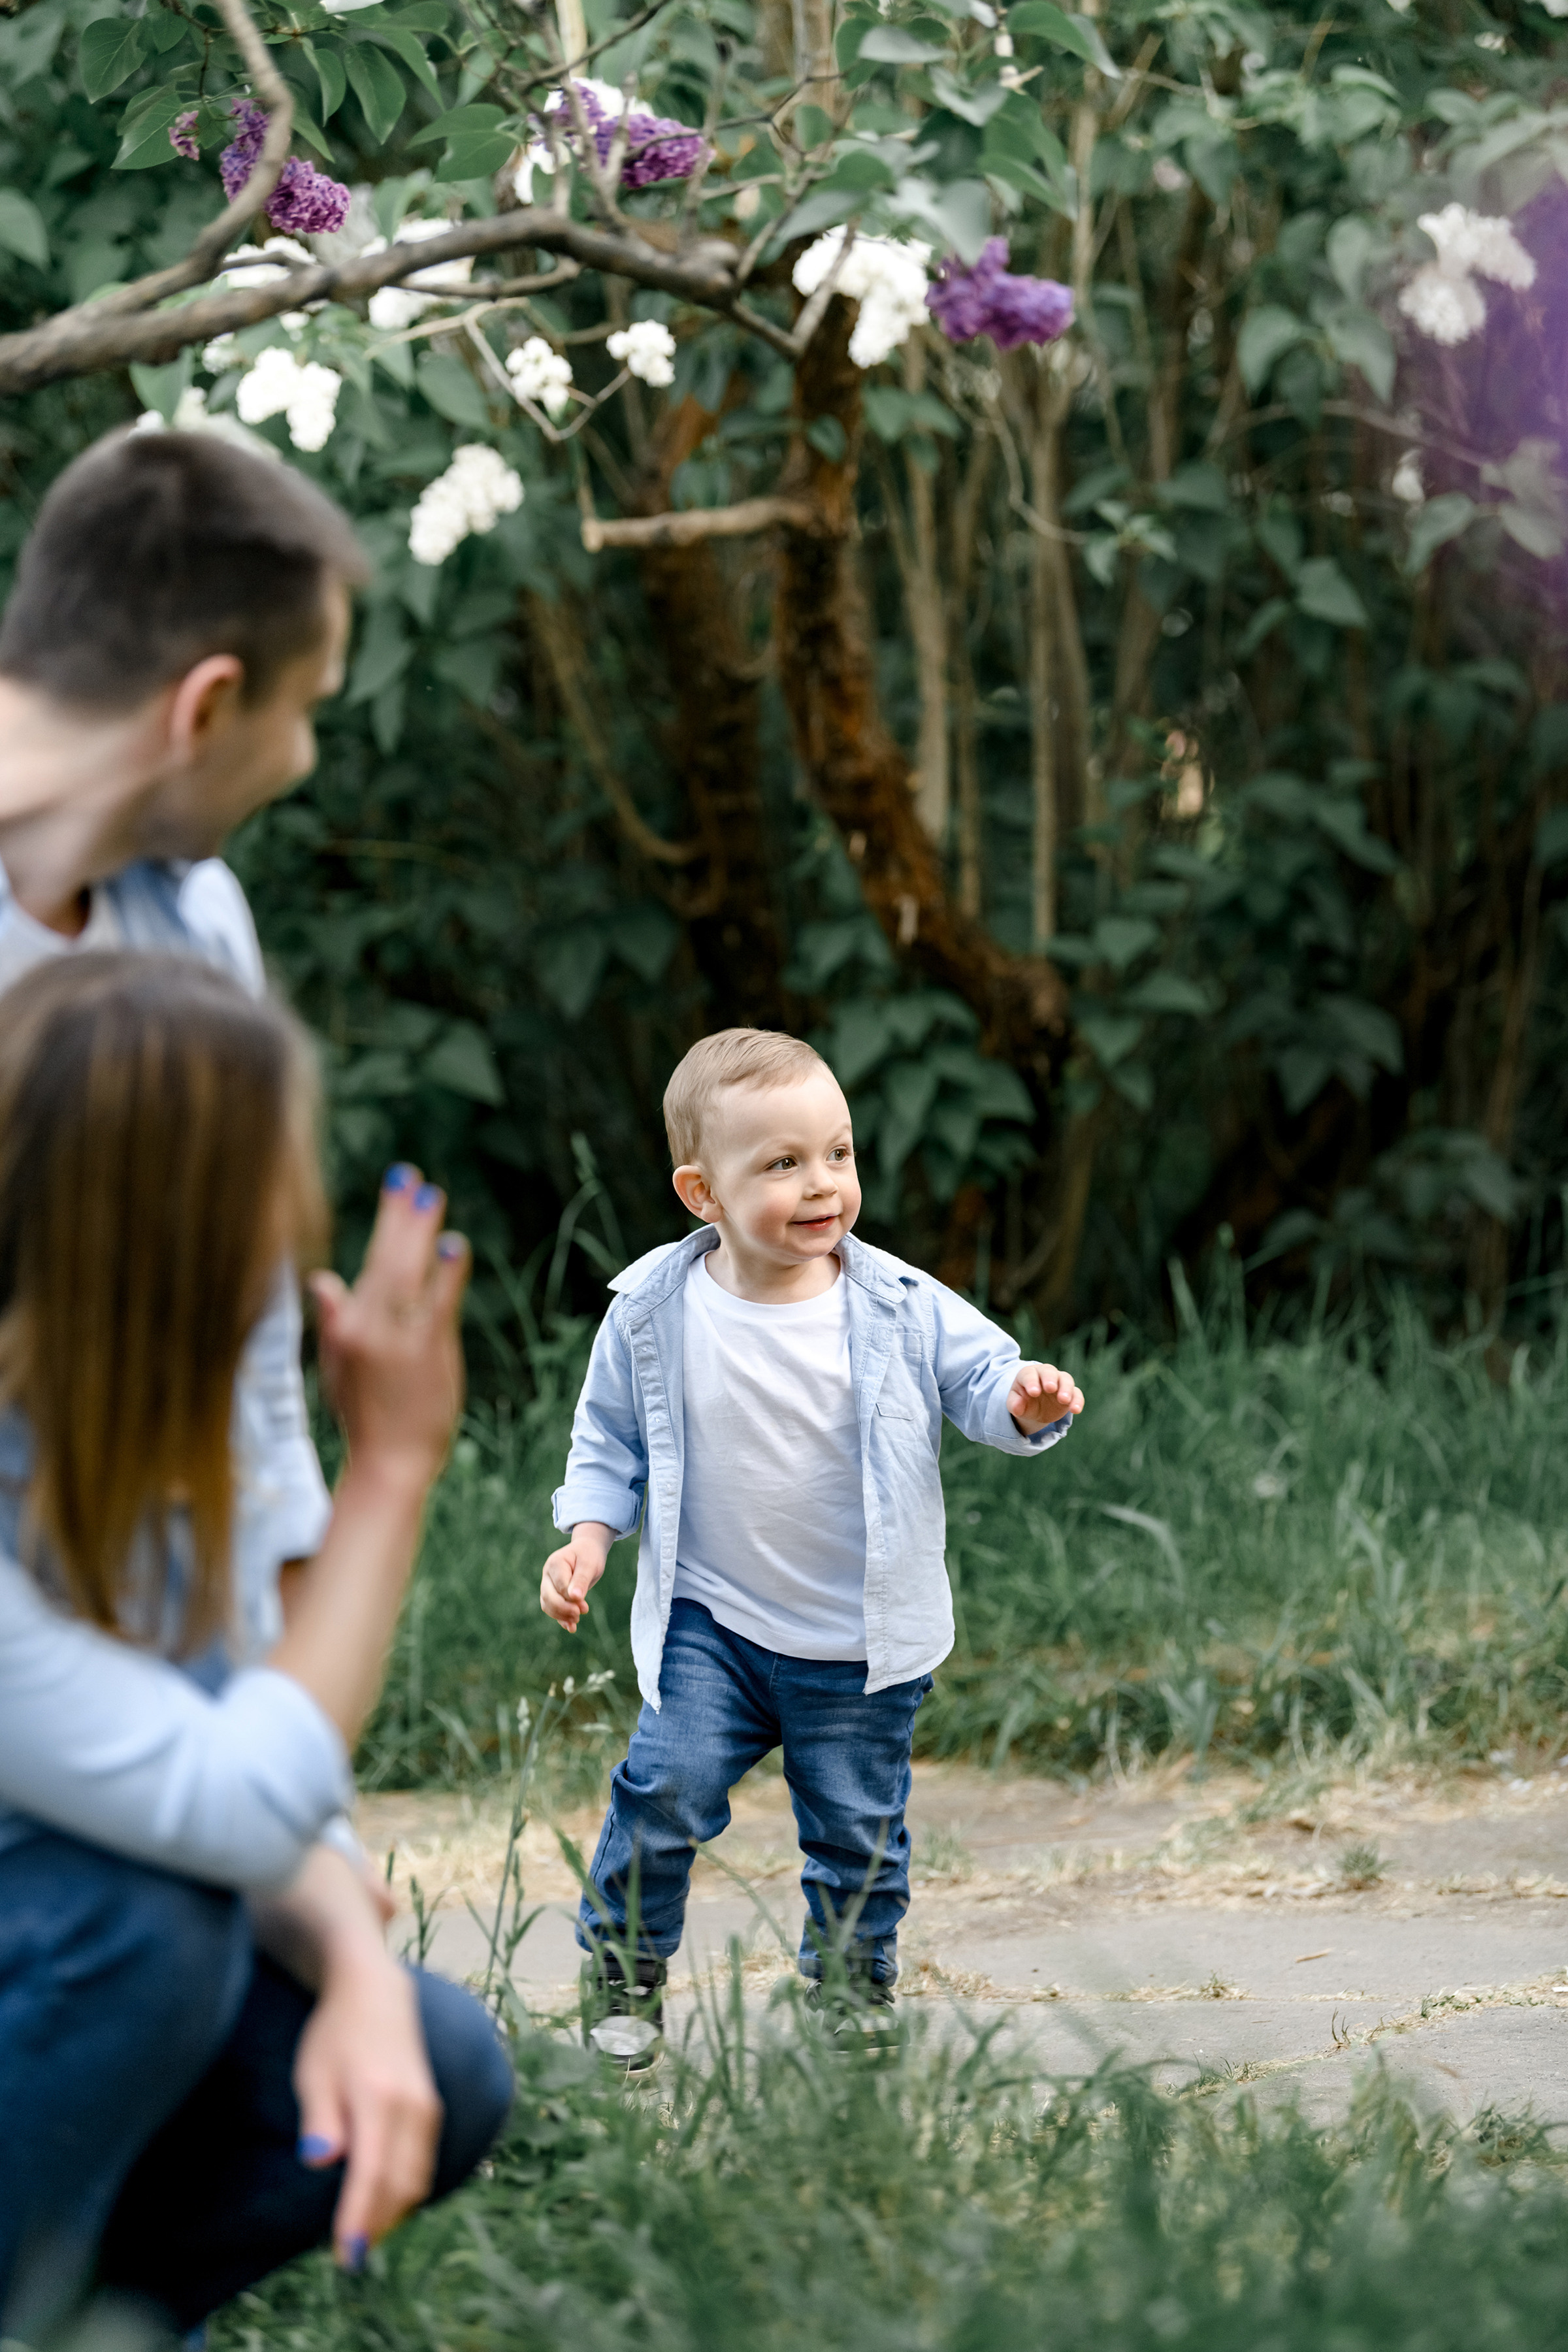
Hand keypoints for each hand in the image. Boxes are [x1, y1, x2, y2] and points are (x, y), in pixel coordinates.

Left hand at [294, 1940, 442, 2270]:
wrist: (376, 1991)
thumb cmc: (335, 2033)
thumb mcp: (314, 2071)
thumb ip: (319, 2117)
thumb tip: (319, 2160)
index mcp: (379, 2097)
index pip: (372, 2172)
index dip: (359, 2217)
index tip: (344, 2254)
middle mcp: (412, 2105)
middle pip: (401, 2183)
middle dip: (377, 2224)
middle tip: (349, 2254)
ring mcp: (428, 2106)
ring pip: (417, 2177)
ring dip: (393, 2212)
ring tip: (363, 2234)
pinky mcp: (432, 2107)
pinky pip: (423, 2161)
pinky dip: (405, 2190)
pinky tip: (383, 2202)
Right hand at [309, 1164, 468, 1484]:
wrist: (389, 1463)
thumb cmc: (364, 1417)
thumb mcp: (336, 1368)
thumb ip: (332, 1322)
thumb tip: (321, 1280)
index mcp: (346, 1327)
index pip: (368, 1263)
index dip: (385, 1222)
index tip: (397, 1185)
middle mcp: (367, 1326)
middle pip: (385, 1258)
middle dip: (399, 1215)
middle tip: (411, 1177)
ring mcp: (399, 1337)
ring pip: (409, 1272)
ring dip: (420, 1232)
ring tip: (431, 1196)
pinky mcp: (430, 1352)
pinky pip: (439, 1304)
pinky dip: (446, 1273)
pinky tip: (454, 1245)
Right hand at [540, 1524, 612, 1631]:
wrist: (587, 1551)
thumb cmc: (589, 1556)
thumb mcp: (589, 1565)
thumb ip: (581, 1580)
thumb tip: (574, 1598)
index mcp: (555, 1563)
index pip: (559, 1586)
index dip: (571, 1599)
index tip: (585, 1607)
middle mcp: (547, 1574)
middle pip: (548, 1596)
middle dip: (564, 1609)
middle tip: (581, 1613)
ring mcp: (547, 1584)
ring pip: (547, 1604)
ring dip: (561, 1615)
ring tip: (577, 1620)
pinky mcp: (551, 1593)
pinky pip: (551, 1608)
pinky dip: (560, 1618)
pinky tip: (571, 1627)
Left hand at [1007, 1361, 1084, 1434]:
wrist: (1035, 1408)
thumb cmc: (1023, 1401)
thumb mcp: (1015, 1404)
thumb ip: (1015, 1405)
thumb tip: (1017, 1408)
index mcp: (1028, 1374)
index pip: (1029, 1374)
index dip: (1031, 1382)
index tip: (1034, 1393)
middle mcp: (1045, 1374)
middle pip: (1049, 1372)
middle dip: (1050, 1379)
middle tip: (1050, 1389)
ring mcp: (1059, 1382)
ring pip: (1066, 1379)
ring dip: (1066, 1389)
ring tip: (1064, 1400)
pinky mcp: (1070, 1393)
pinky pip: (1076, 1393)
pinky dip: (1077, 1400)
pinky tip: (1075, 1410)